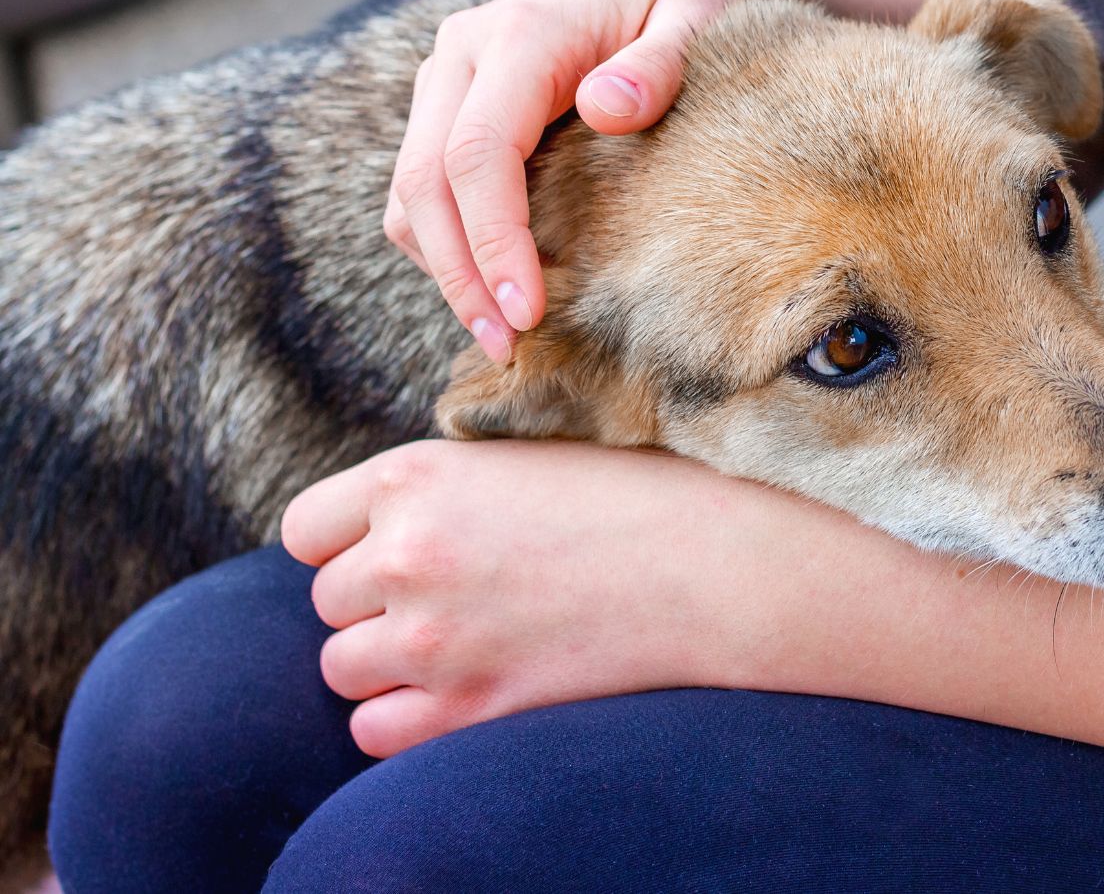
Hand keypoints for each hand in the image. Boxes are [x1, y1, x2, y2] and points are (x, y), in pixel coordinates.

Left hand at [279, 440, 768, 756]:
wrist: (713, 564)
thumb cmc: (632, 496)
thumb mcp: (519, 457)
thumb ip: (438, 487)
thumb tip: (383, 521)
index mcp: (414, 477)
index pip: (305, 529)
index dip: (345, 542)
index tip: (391, 549)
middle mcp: (405, 555)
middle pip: (327, 602)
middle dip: (376, 603)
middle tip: (454, 596)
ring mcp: (431, 637)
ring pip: (342, 668)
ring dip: (388, 662)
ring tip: (460, 643)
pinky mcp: (468, 706)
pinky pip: (374, 731)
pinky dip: (405, 718)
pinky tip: (461, 689)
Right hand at [385, 0, 767, 362]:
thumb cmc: (687, 7)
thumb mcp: (696, 22)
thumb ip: (659, 64)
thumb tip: (607, 107)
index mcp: (522, 33)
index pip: (477, 153)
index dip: (494, 241)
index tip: (528, 312)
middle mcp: (463, 52)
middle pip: (425, 182)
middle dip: (460, 275)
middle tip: (508, 346)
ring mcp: (447, 82)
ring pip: (409, 193)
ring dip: (444, 270)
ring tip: (502, 335)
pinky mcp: (446, 111)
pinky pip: (420, 192)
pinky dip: (446, 247)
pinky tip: (496, 290)